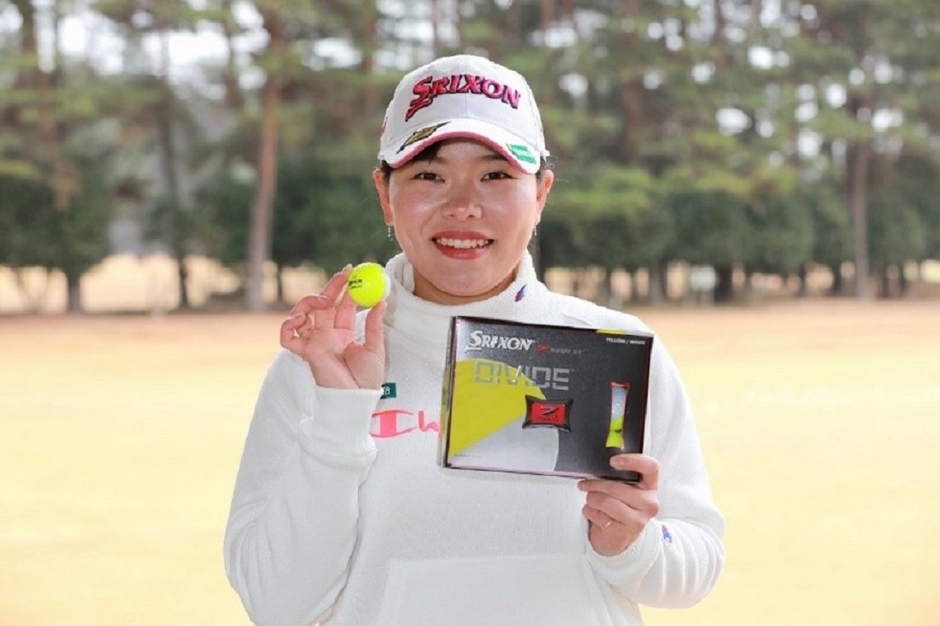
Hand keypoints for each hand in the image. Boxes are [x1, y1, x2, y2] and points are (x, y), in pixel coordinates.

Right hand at [279, 265, 386, 388]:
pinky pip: (287, 337)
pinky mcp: (305, 352)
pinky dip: (288, 325)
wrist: (357, 398)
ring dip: (309, 301)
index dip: (346, 288)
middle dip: (331, 287)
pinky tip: (300, 320)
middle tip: (343, 275)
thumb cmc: (367, 378)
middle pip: (322, 304)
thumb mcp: (376, 348)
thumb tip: (382, 301)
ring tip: (323, 300)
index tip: (353, 272)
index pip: (342, 305)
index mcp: (343, 332)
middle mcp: (327, 335)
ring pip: (302, 314)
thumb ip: (375, 325)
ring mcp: (314, 342)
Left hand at [577, 454, 659, 556]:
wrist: (617, 536)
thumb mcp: (623, 488)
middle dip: (595, 484)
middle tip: (585, 484)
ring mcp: (638, 520)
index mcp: (650, 486)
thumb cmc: (619, 506)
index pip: (651, 467)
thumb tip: (600, 466)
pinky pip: (599, 515)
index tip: (613, 461)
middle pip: (617, 487)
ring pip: (605, 501)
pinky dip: (590, 511)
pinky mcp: (624, 533)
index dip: (633, 461)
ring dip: (591, 499)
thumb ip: (617, 475)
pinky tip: (594, 513)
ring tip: (591, 500)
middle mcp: (648, 503)